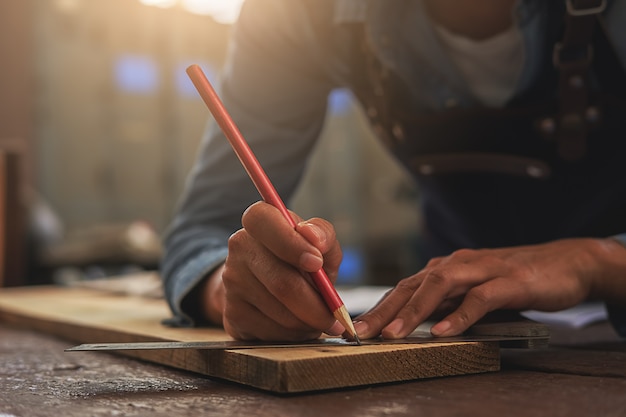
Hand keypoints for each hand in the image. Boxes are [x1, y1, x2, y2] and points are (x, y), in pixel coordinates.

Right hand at [201, 201, 344, 340]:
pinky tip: (300, 325)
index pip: (263, 221)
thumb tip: (314, 238)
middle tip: (335, 315)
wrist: (267, 284)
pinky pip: (273, 332)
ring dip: (309, 322)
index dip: (291, 244)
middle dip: (316, 305)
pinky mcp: (233, 313)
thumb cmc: (299, 259)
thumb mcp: (318, 243)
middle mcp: (239, 247)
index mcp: (259, 219)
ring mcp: (232, 281)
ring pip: (281, 313)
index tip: (317, 263)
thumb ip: (324, 235)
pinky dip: (295, 334)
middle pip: (280, 282)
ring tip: (319, 318)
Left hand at [354, 238, 625, 338]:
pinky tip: (444, 332)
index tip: (356, 328)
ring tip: (393, 334)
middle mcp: (458, 265)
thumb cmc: (514, 279)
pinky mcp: (509, 281)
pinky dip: (460, 315)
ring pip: (439, 287)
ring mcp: (483, 270)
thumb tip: (416, 323)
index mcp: (446, 268)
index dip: (379, 307)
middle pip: (413, 285)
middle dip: (383, 309)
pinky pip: (479, 299)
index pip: (405, 288)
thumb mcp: (473, 292)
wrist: (566, 263)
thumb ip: (447, 304)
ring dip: (413, 311)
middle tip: (360, 332)